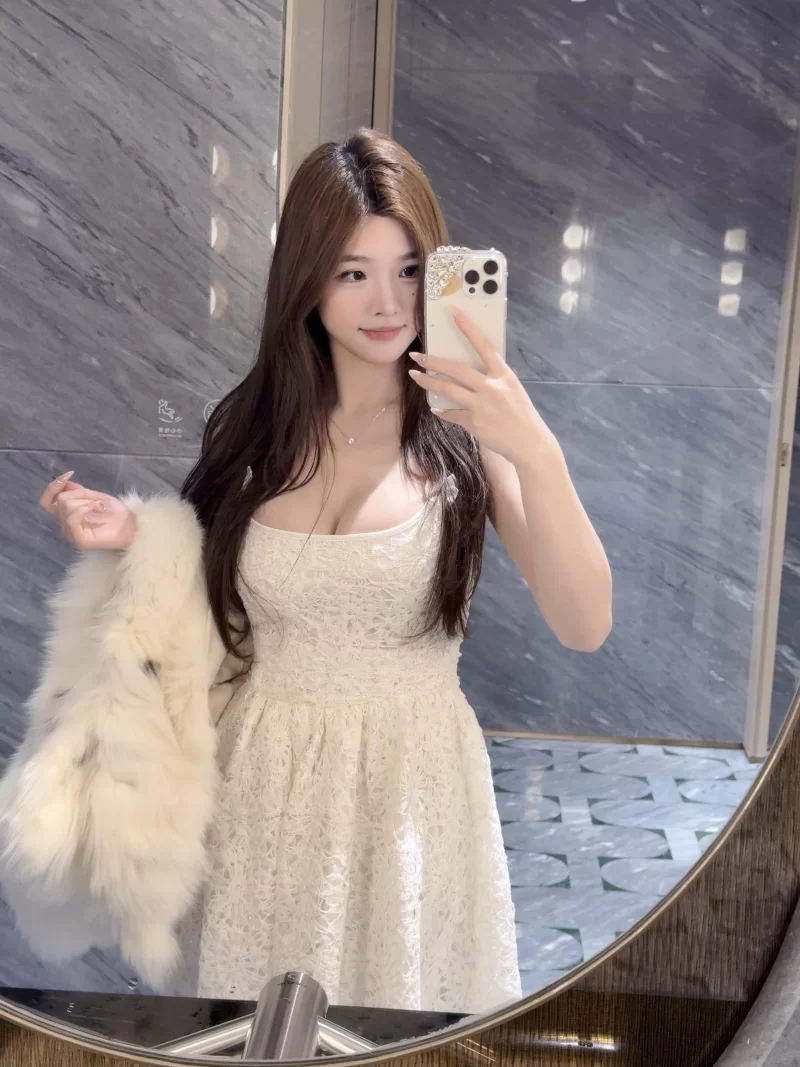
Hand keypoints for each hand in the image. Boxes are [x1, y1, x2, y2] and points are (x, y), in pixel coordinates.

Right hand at [40, 473, 136, 550]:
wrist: (133, 526)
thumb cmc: (116, 513)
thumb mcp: (95, 497)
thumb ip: (78, 492)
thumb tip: (65, 484)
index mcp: (67, 517)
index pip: (47, 502)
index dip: (53, 487)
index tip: (68, 475)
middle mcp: (66, 527)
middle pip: (61, 499)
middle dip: (81, 494)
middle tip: (97, 500)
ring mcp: (72, 535)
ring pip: (66, 505)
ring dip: (86, 500)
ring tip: (99, 507)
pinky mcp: (80, 541)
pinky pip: (72, 518)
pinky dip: (85, 508)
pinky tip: (97, 509)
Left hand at [407, 307, 558, 466]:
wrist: (529, 443)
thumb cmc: (522, 415)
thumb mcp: (513, 389)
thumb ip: (494, 380)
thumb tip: (471, 374)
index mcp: (504, 375)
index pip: (484, 345)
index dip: (469, 328)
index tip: (454, 313)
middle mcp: (491, 387)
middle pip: (457, 369)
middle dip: (433, 361)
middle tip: (416, 355)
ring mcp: (481, 405)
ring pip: (448, 389)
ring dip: (428, 382)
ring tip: (415, 375)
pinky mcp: (474, 423)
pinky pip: (452, 414)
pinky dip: (443, 411)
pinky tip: (436, 409)